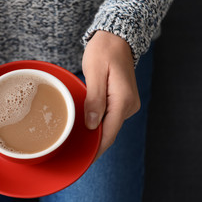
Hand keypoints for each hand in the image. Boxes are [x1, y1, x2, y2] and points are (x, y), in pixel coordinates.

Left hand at [82, 30, 140, 159]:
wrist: (116, 39)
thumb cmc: (104, 51)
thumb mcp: (95, 72)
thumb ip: (94, 99)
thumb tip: (91, 125)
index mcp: (123, 100)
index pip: (109, 133)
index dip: (96, 150)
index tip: (84, 162)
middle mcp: (128, 106)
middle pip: (109, 132)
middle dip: (93, 145)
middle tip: (73, 155)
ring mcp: (126, 105)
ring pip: (108, 126)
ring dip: (94, 135)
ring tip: (75, 143)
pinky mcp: (122, 102)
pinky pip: (109, 118)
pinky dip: (97, 125)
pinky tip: (85, 128)